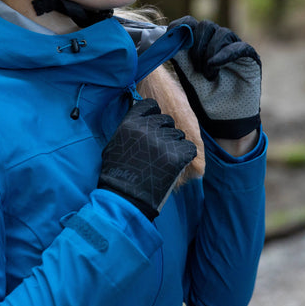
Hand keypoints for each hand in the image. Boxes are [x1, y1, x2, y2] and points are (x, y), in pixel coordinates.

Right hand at [98, 98, 196, 220]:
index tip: (153, 126)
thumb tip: (141, 118)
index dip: (154, 115)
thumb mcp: (115, 145)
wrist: (125, 199)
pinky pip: (189, 148)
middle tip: (159, 149)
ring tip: (165, 160)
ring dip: (175, 145)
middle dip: (165, 132)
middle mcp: (147, 128)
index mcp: (130, 123)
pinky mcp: (176, 156)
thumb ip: (129, 129)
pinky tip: (176, 164)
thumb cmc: (117, 174)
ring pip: (179, 134)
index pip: (150, 106)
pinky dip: (185, 155)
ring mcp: (163, 142)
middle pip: (167, 120)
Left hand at [168, 17, 260, 138]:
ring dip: (210, 54)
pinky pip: (238, 47)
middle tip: (196, 67)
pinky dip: (224, 54)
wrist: (224, 120)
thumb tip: (167, 36)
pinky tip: (214, 66)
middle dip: (197, 45)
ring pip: (221, 34)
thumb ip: (180, 56)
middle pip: (205, 26)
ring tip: (208, 75)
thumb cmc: (206, 98)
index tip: (171, 33)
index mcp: (201, 44)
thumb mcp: (188, 75)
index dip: (181, 26)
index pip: (191, 23)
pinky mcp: (250, 57)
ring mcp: (235, 48)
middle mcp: (218, 43)